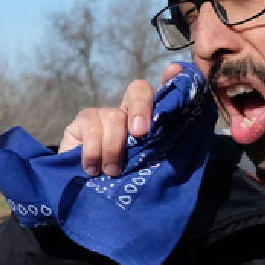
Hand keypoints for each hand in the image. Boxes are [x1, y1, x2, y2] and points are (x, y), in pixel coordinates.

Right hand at [55, 67, 187, 175]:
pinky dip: (95, 152)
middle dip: (141, 107)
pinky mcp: (83, 121)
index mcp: (148, 122)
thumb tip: (181, 150)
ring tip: (113, 171)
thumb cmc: (120, 182)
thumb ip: (157, 153)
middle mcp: (127, 111)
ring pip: (115, 117)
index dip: (170, 80)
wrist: (85, 192)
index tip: (175, 71)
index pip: (162, 94)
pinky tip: (93, 168)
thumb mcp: (143, 168)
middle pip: (138, 90)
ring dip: (115, 148)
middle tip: (140, 133)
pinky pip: (93, 130)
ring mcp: (104, 113)